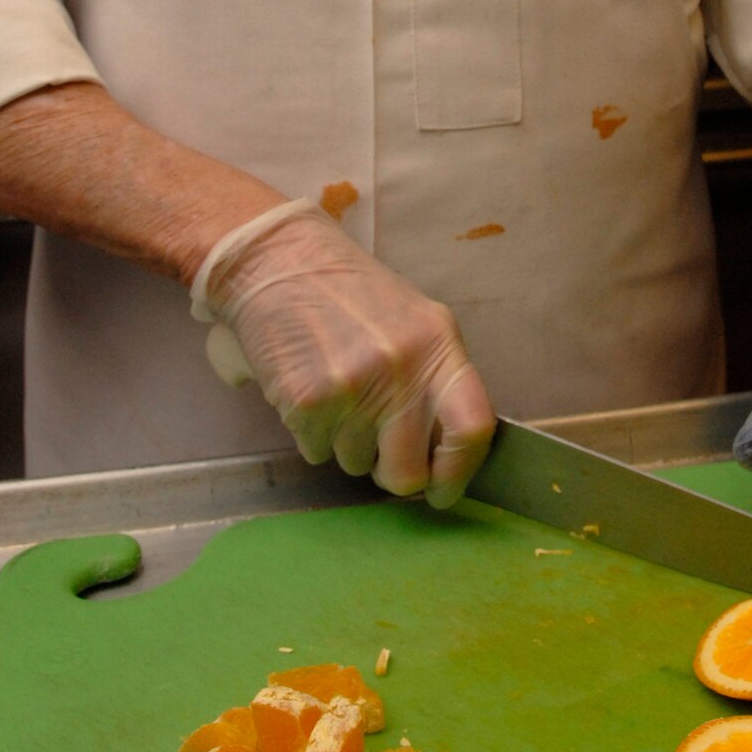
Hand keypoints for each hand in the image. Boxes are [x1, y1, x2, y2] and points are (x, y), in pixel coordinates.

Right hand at [192, 202, 495, 507]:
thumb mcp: (411, 321)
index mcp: (437, 343)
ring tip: (335, 393)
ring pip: (356, 465)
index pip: (473, 427)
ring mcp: (352, 387)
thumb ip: (433, 377)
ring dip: (346, 444)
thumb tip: (446, 450)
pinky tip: (307, 389)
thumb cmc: (348, 293)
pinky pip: (315, 452)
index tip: (444, 490)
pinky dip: (310, 434)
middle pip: (408, 471)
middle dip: (392, 473)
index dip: (461, 472)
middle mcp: (400, 368)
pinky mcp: (307, 401)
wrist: (279, 260)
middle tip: (378, 450)